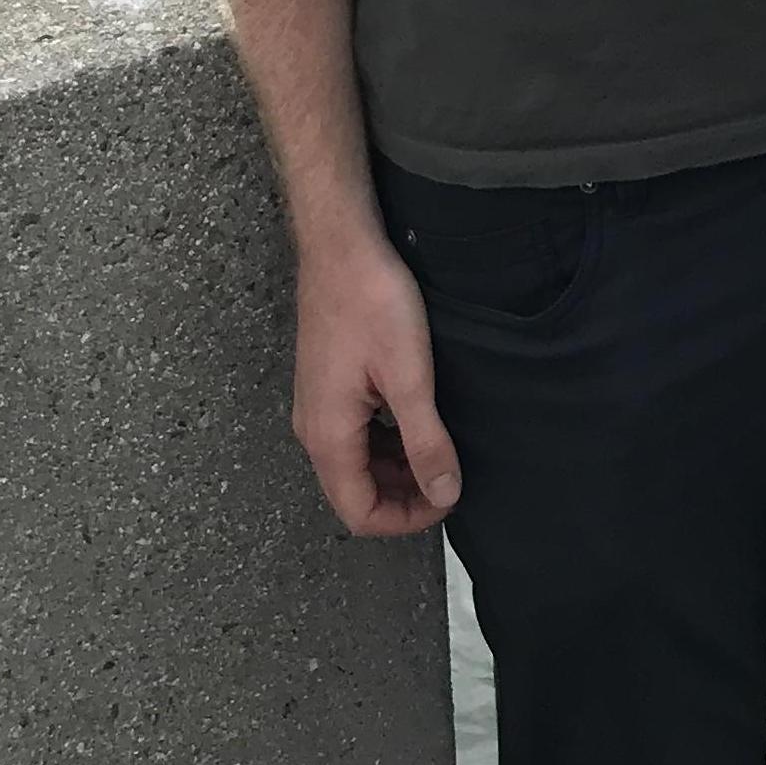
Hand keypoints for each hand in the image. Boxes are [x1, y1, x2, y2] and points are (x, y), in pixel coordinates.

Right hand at [290, 230, 460, 536]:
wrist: (342, 245)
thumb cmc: (374, 304)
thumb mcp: (409, 377)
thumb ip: (426, 441)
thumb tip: (444, 494)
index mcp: (327, 436)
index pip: (359, 512)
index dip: (406, 519)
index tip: (449, 499)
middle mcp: (313, 429)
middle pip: (355, 492)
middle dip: (404, 496)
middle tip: (452, 476)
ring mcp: (318, 406)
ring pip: (356, 463)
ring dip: (397, 469)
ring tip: (442, 449)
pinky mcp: (328, 384)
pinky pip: (354, 434)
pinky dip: (386, 442)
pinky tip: (418, 420)